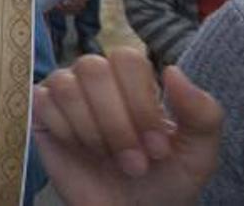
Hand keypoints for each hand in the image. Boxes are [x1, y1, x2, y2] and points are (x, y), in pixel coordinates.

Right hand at [33, 47, 222, 205]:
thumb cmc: (163, 183)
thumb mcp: (197, 154)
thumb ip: (202, 113)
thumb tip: (172, 71)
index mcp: (134, 79)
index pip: (127, 59)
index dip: (140, 103)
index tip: (156, 148)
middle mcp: (96, 77)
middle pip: (93, 68)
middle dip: (116, 123)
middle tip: (133, 163)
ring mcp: (66, 92)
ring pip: (66, 84)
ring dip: (92, 130)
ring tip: (107, 159)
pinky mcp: (40, 112)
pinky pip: (42, 101)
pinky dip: (65, 131)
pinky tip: (79, 150)